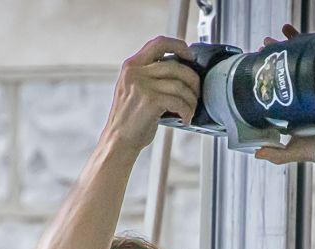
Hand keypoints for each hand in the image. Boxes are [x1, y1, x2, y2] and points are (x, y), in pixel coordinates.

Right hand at [104, 36, 200, 152]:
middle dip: (192, 80)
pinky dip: (187, 111)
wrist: (119, 140)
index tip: (190, 56)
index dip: (179, 46)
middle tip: (195, 93)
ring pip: (180, 85)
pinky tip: (185, 119)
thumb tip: (180, 73)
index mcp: (132, 66)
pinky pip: (179, 102)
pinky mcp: (150, 101)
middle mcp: (136, 72)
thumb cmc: (130, 119)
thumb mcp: (133, 89)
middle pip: (176, 66)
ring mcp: (143, 86)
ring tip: (190, 110)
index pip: (159, 44)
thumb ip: (149, 77)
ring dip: (191, 100)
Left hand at [253, 25, 314, 169]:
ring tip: (289, 30)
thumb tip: (257, 154)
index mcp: (299, 104)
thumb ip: (279, 155)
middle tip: (268, 41)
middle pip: (296, 65)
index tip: (259, 55)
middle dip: (282, 50)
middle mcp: (312, 93)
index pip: (283, 80)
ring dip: (304, 42)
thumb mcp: (300, 152)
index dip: (272, 67)